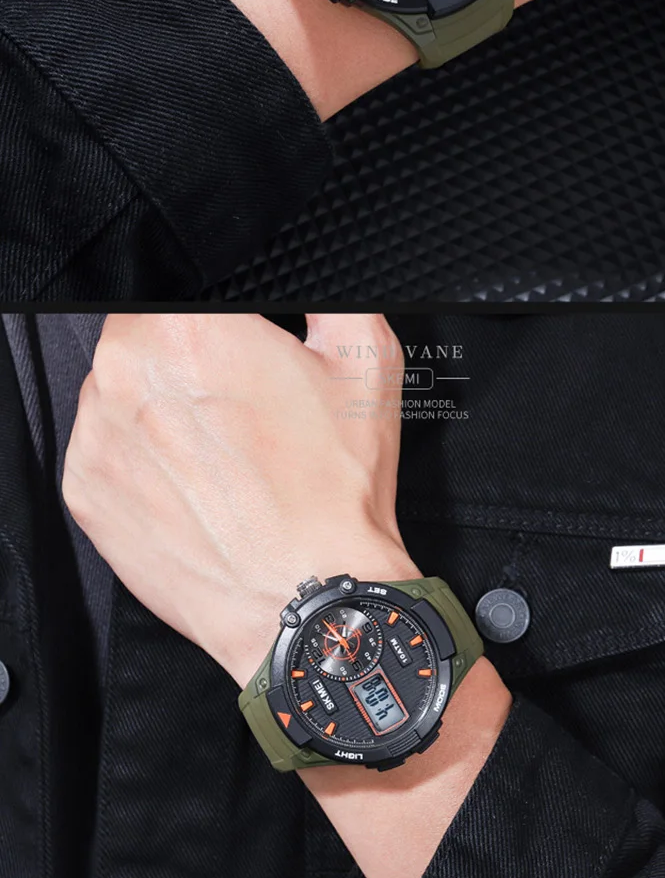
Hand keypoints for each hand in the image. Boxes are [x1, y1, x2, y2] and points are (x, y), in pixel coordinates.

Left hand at [62, 311, 415, 689]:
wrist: (309, 595)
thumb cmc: (332, 494)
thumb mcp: (365, 361)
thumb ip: (329, 296)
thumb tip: (308, 281)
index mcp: (186, 327)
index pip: (172, 287)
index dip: (209, 318)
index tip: (231, 347)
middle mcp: (127, 376)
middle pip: (143, 340)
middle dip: (185, 363)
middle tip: (237, 406)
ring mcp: (98, 436)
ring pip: (120, 396)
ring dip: (159, 413)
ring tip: (220, 456)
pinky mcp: (86, 491)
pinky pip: (106, 454)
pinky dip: (141, 464)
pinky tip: (195, 488)